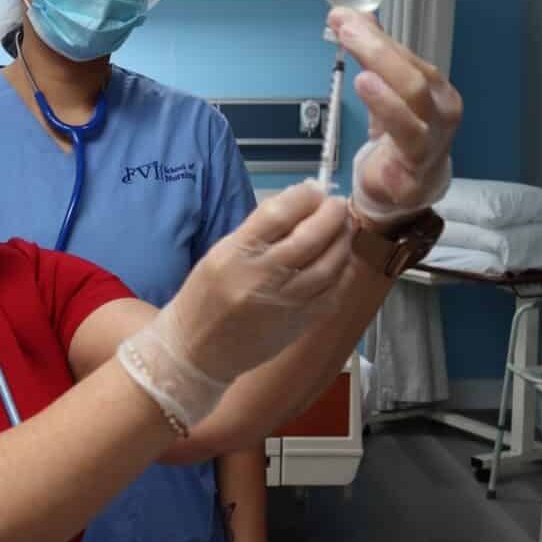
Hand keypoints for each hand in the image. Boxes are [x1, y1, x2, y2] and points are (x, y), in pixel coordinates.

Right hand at [166, 181, 352, 382]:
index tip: (313, 190)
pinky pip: (332, 294)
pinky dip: (342, 273)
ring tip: (344, 229)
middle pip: (310, 237)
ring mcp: (284, 303)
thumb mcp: (220, 255)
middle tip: (337, 206)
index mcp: (235, 255)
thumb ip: (258, 231)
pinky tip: (341, 262)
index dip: (304, 196)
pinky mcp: (298, 323)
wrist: (197, 350)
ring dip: (342, 242)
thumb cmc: (204, 297)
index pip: (279, 214)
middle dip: (331, 214)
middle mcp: (260, 277)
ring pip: (329, 265)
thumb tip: (298, 203)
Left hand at [329, 8, 461, 224]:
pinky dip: (389, 116)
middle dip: (378, 51)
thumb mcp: (384, 94)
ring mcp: (433, 139)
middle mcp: (441, 110)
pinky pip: (407, 140)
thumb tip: (350, 17)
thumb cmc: (398, 140)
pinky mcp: (417, 167)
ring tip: (362, 74)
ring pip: (414, 103)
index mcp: (435, 89)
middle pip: (413, 76)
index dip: (376, 36)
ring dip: (386, 87)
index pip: (406, 57)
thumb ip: (371, 58)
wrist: (406, 189)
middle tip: (347, 32)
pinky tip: (370, 103)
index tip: (344, 18)